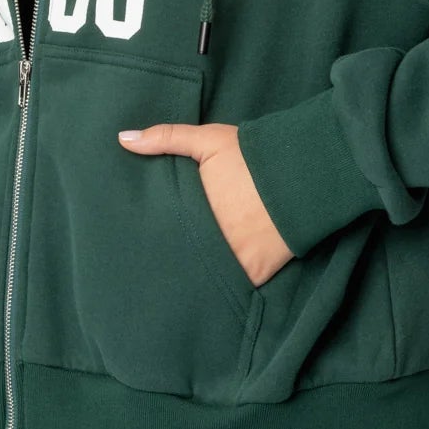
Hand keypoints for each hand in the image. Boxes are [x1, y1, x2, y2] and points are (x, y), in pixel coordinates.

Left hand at [118, 120, 293, 286]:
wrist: (306, 174)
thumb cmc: (253, 156)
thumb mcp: (208, 140)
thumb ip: (166, 138)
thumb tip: (122, 139)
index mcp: (193, 212)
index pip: (162, 233)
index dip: (153, 237)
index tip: (140, 241)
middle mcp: (210, 241)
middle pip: (182, 258)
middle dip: (172, 259)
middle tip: (154, 267)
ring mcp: (234, 261)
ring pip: (204, 276)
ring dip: (196, 276)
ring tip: (177, 282)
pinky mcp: (256, 274)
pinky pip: (233, 287)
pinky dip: (224, 287)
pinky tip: (209, 290)